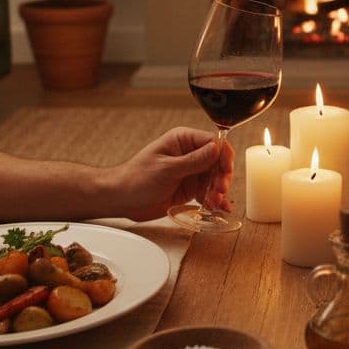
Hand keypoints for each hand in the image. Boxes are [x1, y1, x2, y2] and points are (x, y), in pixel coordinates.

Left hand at [109, 126, 234, 220]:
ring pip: (215, 178)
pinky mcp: (189, 188)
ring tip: (213, 203)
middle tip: (219, 191)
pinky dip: (214, 200)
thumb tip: (216, 149)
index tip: (226, 171)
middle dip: (222, 177)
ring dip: (218, 191)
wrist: (122, 199)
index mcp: (183, 140)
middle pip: (218, 162)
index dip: (223, 156)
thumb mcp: (167, 169)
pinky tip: (218, 208)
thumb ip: (193, 160)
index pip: (213, 142)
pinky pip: (208, 192)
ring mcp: (190, 171)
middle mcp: (189, 153)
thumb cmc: (137, 178)